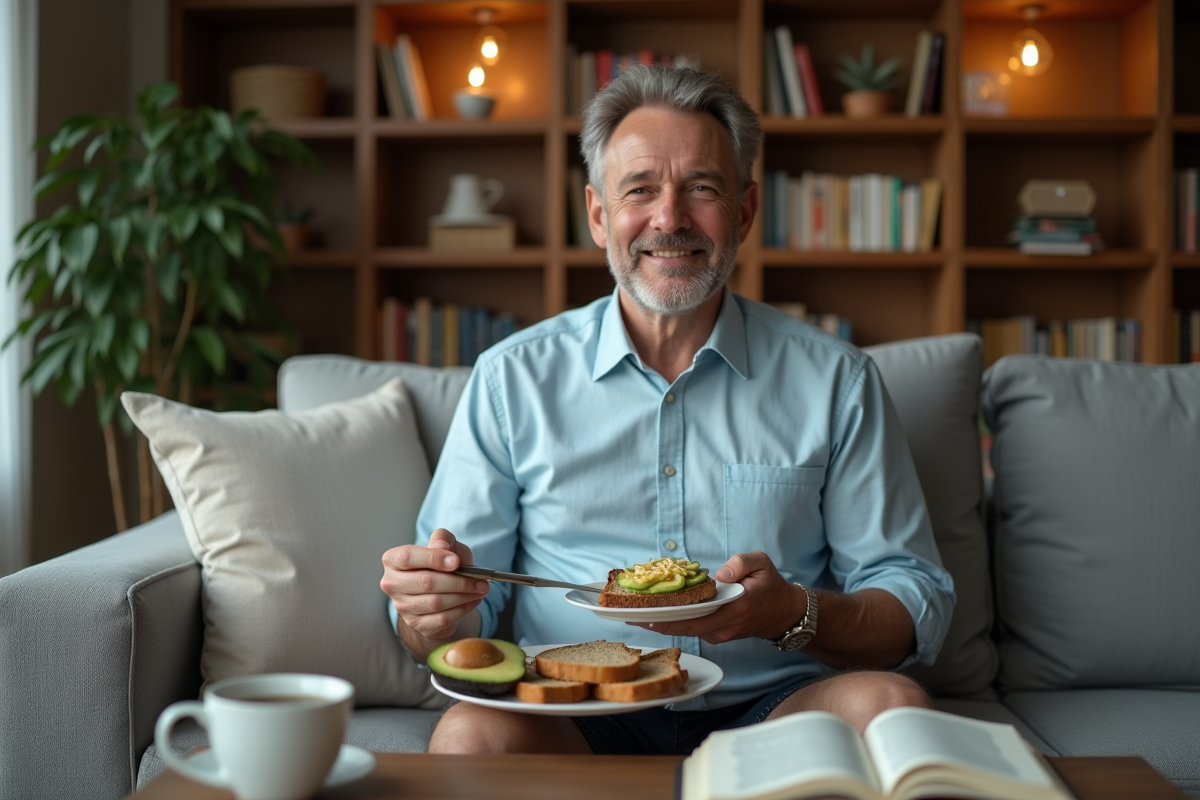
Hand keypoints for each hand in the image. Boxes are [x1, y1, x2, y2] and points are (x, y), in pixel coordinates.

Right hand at [380, 528, 487, 647]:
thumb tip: (442, 547)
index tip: (456, 561)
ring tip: (481, 589)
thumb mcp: (445, 545)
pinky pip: (442, 619)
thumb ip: (443, 540)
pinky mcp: (416, 623)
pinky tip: (473, 601)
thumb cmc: (441, 564)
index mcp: (393, 560)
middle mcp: (392, 584)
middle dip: (458, 581)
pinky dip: (462, 609)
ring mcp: (402, 607)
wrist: (438, 592)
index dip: (433, 558)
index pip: (408, 557)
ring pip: (435, 603)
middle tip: (481, 580)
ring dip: (464, 596)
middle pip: (426, 582)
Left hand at [627, 551, 804, 644]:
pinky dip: (673, 621)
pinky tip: (654, 611)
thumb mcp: (762, 563)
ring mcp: (720, 634)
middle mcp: (725, 626)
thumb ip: (741, 562)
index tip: (645, 613)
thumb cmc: (771, 585)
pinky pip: (691, 629)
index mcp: (736, 607)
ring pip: (685, 630)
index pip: (696, 616)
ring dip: (661, 622)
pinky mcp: (716, 634)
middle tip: (627, 614)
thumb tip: (718, 574)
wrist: (784, 613)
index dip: (669, 616)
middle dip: (654, 621)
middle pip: (683, 628)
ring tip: (633, 612)